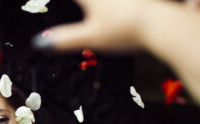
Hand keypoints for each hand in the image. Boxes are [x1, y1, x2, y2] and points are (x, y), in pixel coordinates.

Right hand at [33, 0, 147, 50]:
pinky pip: (121, 2)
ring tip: (95, 11)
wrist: (161, 24)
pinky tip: (119, 8)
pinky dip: (113, 5)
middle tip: (79, 11)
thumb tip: (39, 43)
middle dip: (80, 6)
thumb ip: (63, 40)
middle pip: (85, 1)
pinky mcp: (137, 0)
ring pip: (103, 2)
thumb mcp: (90, 38)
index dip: (46, 2)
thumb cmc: (127, 30)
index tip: (39, 3)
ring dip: (96, 7)